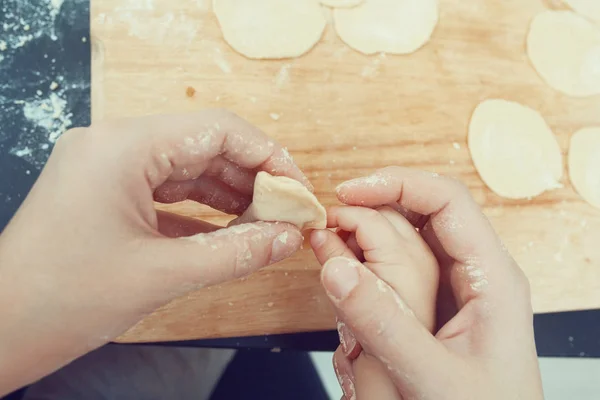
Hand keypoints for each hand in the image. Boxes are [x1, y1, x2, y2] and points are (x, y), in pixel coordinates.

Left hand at [0, 110, 307, 394]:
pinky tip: (230, 231)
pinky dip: (199, 210)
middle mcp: (114, 144)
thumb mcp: (162, 274)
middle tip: (287, 212)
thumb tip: (288, 238)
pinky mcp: (105, 191)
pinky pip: (164, 191)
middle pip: (203, 146)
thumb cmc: (65, 299)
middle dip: (250, 179)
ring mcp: (107, 167)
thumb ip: (235, 252)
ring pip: (185, 168)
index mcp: (124, 146)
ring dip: (228, 195)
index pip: (217, 130)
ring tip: (266, 222)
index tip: (297, 189)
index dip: (268, 156)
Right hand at [311, 167, 543, 399]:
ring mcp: (460, 285)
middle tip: (333, 217)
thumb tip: (336, 267)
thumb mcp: (433, 376)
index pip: (446, 200)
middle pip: (427, 209)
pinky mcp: (442, 303)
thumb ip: (384, 325)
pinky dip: (373, 258)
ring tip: (334, 239)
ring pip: (414, 235)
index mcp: (492, 276)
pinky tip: (351, 267)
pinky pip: (406, 264)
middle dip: (377, 203)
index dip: (396, 184)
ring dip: (372, 229)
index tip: (349, 192)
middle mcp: (478, 271)